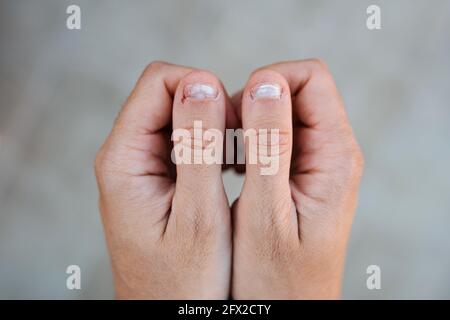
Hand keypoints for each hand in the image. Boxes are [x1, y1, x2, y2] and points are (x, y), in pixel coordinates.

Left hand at [95, 61, 235, 298]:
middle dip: (212, 106)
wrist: (169, 315)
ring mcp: (140, 166)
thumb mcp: (199, 216)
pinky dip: (211, 144)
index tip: (235, 119)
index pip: (159, 81)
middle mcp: (125, 155)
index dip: (203, 86)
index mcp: (124, 158)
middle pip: (169, 94)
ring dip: (214, 126)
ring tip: (237, 161)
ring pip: (179, 116)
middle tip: (240, 146)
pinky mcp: (155, 177)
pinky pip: (183, 140)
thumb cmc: (184, 280)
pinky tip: (228, 169)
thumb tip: (201, 83)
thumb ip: (199, 146)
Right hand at [231, 59, 363, 298]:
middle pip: (294, 90)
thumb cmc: (276, 277)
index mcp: (333, 155)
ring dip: (247, 123)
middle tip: (225, 143)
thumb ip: (269, 145)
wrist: (287, 309)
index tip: (233, 114)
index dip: (267, 81)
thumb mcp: (266, 213)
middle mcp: (332, 152)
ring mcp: (317, 162)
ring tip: (227, 160)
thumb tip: (265, 83)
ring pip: (281, 112)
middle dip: (252, 104)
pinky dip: (248, 141)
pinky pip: (275, 136)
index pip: (309, 77)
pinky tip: (234, 169)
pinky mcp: (301, 173)